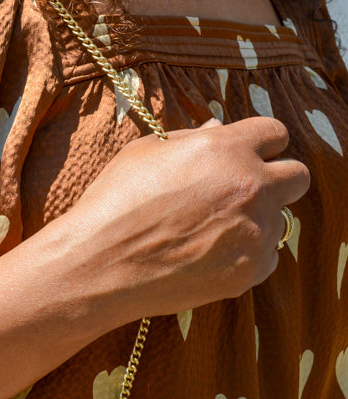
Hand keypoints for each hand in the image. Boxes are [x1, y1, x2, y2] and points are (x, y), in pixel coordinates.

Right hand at [60, 116, 309, 324]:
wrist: (102, 263)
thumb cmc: (116, 201)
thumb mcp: (148, 152)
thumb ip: (192, 138)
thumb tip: (218, 127)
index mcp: (227, 148)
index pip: (276, 133)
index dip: (262, 143)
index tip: (249, 153)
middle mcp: (252, 187)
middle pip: (298, 176)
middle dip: (277, 179)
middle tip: (246, 190)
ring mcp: (255, 232)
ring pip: (280, 220)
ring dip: (257, 220)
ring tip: (212, 229)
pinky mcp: (250, 271)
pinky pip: (268, 257)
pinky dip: (248, 253)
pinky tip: (212, 253)